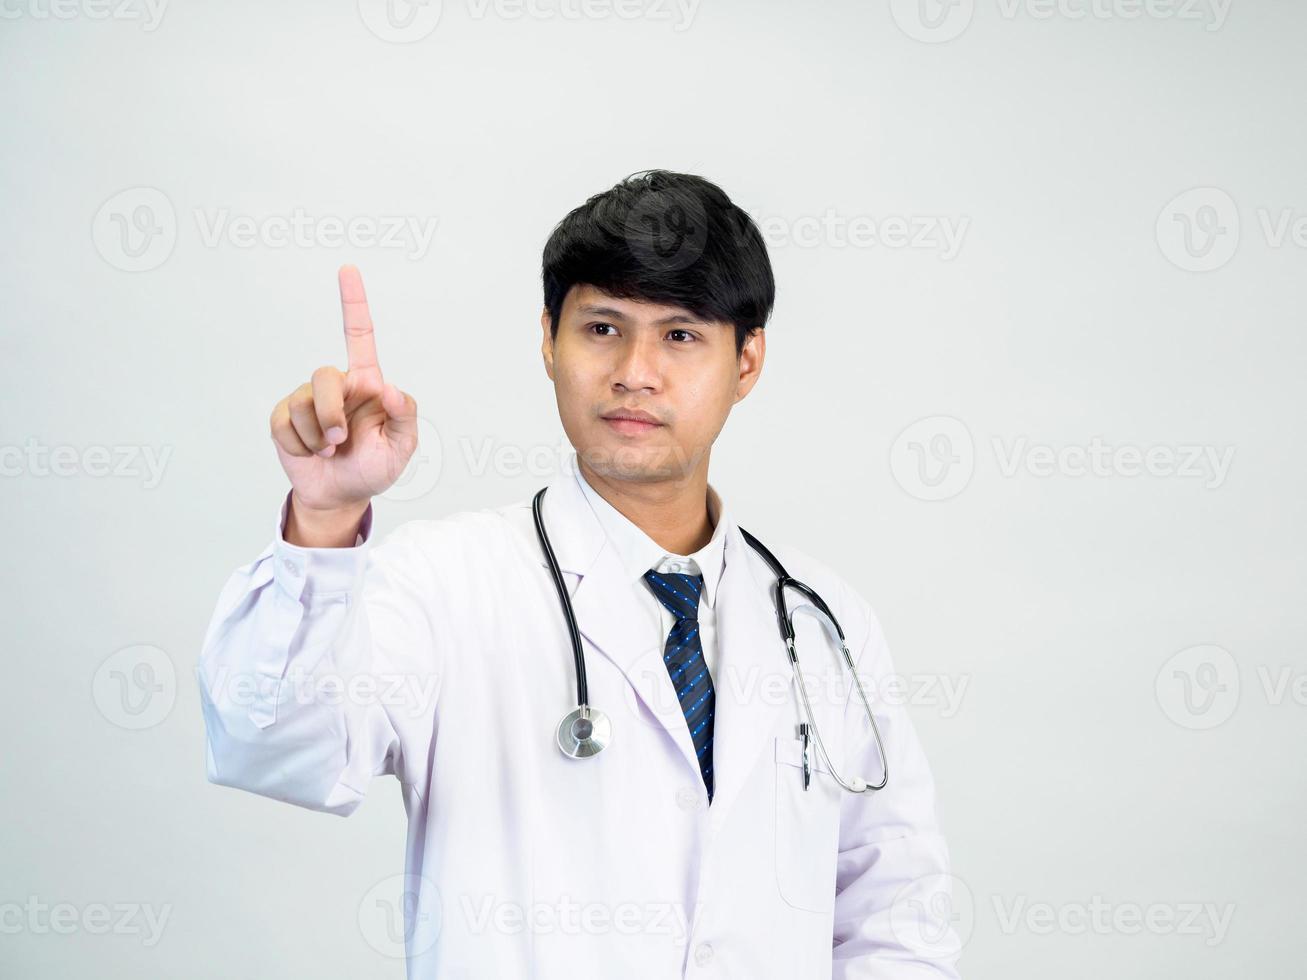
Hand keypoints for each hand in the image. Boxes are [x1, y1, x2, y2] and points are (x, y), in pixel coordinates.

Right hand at [270, 265, 418, 514]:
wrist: (340, 495)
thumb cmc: (374, 467)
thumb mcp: (402, 446)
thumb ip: (404, 415)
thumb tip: (389, 389)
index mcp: (367, 384)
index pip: (359, 336)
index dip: (353, 302)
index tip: (347, 270)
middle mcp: (337, 386)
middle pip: (323, 376)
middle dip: (330, 412)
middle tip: (341, 441)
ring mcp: (308, 401)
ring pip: (302, 402)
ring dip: (317, 435)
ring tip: (330, 450)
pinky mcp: (284, 418)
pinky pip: (284, 423)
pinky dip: (300, 445)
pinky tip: (312, 453)